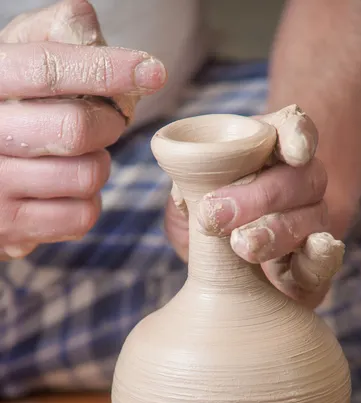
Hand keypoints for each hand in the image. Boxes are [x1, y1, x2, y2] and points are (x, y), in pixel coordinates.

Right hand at [0, 0, 165, 259]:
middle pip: (75, 128)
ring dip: (99, 164)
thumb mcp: (13, 62)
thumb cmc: (5, 110)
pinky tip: (69, 187)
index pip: (48, 69)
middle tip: (109, 121)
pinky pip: (82, 215)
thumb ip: (48, 35)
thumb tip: (86, 24)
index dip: (107, 69)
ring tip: (79, 156)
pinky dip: (89, 200)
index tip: (153, 72)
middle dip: (108, 124)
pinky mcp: (13, 227)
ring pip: (86, 175)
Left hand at [165, 105, 343, 307]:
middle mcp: (300, 183)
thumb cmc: (206, 211)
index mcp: (270, 151)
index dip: (297, 136)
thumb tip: (185, 194)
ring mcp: (312, 222)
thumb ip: (187, 187)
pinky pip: (325, 261)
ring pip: (312, 219)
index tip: (294, 150)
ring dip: (277, 232)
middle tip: (215, 216)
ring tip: (241, 244)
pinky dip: (320, 259)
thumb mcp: (189, 194)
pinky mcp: (313, 264)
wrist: (220, 261)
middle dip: (261, 196)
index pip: (293, 130)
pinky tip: (313, 256)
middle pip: (302, 179)